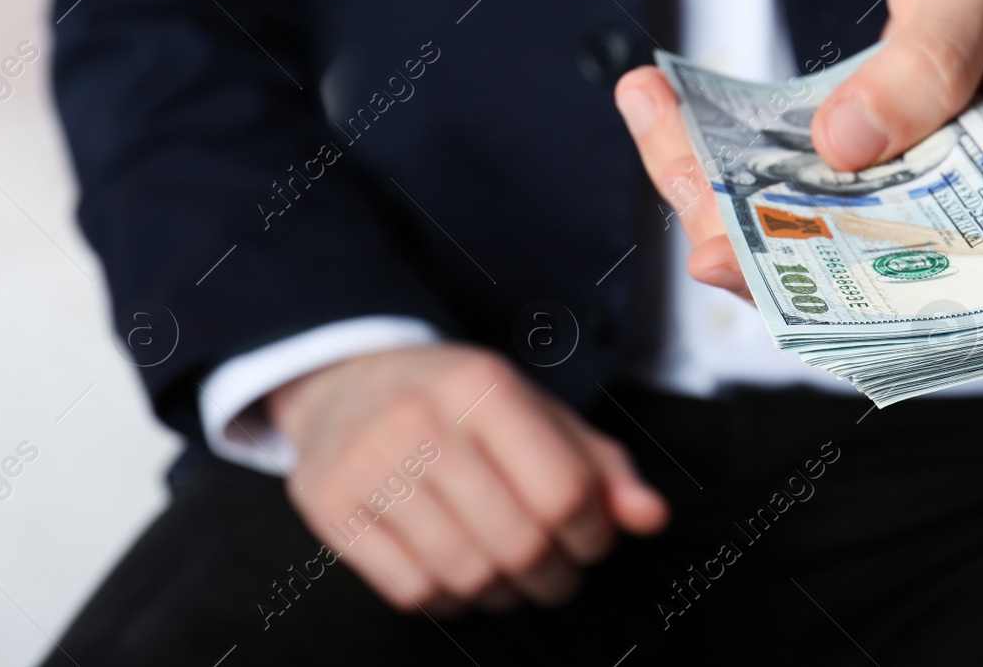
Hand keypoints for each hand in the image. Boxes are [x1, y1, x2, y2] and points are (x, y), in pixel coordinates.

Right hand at [266, 343, 668, 613]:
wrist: (347, 381)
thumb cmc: (462, 404)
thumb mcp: (537, 413)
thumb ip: (601, 466)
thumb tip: (652, 518)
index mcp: (484, 386)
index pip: (565, 491)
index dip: (594, 534)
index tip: (590, 539)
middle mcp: (422, 421)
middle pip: (519, 543)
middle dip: (555, 577)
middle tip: (558, 575)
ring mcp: (369, 465)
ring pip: (467, 575)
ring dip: (506, 596)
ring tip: (514, 579)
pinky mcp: (330, 508)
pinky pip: (413, 592)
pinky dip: (452, 601)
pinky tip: (460, 576)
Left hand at [614, 0, 982, 296]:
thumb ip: (933, 60)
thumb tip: (846, 143)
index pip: (903, 272)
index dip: (806, 284)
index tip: (718, 254)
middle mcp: (953, 218)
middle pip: (831, 262)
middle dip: (732, 225)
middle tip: (669, 156)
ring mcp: (902, 196)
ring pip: (795, 224)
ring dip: (710, 181)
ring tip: (650, 106)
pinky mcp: (863, 167)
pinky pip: (785, 177)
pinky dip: (723, 147)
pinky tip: (665, 100)